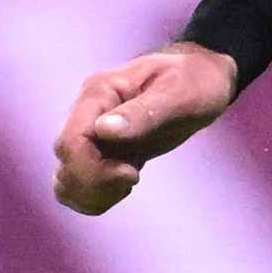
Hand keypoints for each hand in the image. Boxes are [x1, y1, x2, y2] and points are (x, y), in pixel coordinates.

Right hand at [53, 41, 243, 214]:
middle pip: (66, 162)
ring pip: (67, 178)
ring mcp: (93, 133)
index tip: (132, 174)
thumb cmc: (196, 79)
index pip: (71, 142)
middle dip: (95, 183)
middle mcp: (89, 113)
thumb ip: (142, 112)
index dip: (91, 169)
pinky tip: (125, 185)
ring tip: (130, 181)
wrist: (204, 77)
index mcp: (99, 93)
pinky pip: (83, 182)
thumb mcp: (179, 93)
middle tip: (135, 177)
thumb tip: (103, 130)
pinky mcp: (106, 151)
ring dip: (92, 193)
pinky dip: (97, 195)